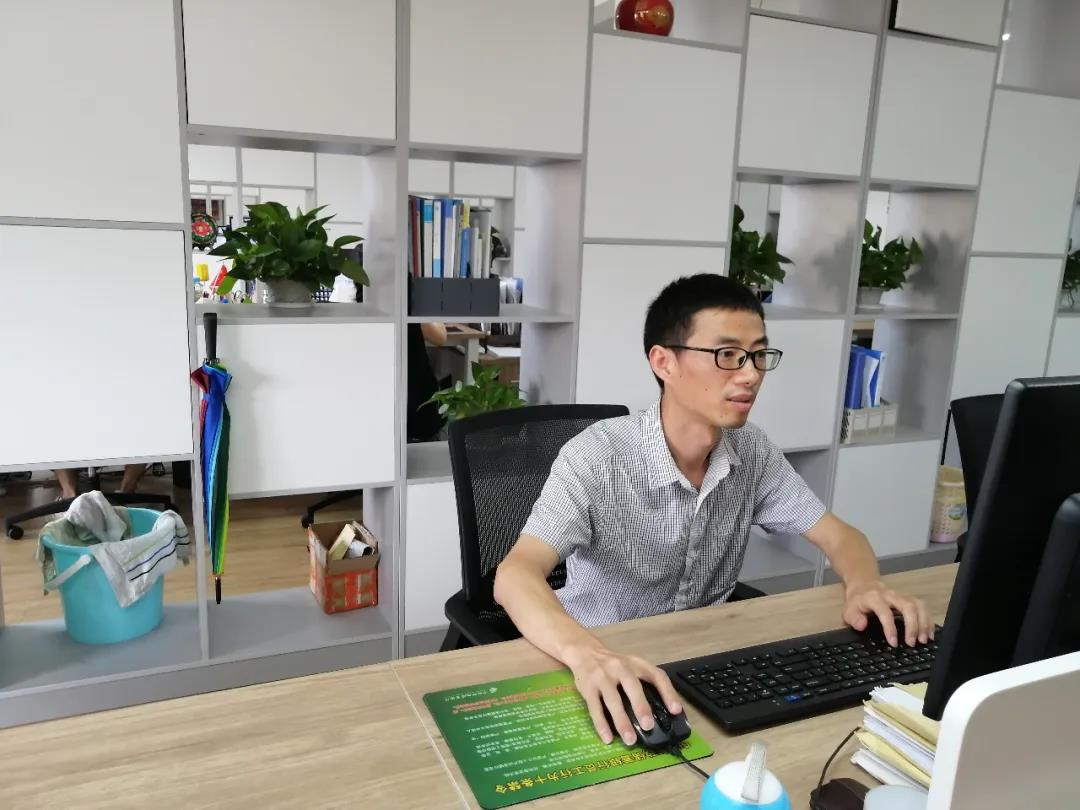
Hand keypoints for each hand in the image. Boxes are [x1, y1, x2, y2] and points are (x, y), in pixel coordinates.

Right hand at [562, 643, 682, 744]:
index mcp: (636, 663)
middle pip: (631, 686)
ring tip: (630, 740)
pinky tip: (607, 737)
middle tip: (648, 726)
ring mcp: (602, 677)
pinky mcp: (587, 688)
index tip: (676, 710)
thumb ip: (644, 682)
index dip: (668, 692)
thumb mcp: (631, 665)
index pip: (656, 675)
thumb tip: (663, 712)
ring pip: (612, 700)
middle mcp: (619, 667)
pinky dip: (601, 724)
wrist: (584, 651)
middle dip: (640, 706)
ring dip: (621, 721)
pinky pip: (594, 708)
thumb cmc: (613, 664)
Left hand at [842, 580, 933, 646]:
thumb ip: (854, 618)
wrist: (864, 586)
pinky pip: (923, 607)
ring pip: (918, 605)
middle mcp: (890, 595)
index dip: (890, 628)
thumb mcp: (848, 610)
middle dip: (913, 625)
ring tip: (924, 640)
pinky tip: (929, 633)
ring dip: (924, 623)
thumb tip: (862, 625)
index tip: (894, 643)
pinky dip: (928, 620)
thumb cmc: (857, 602)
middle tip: (912, 643)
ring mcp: (901, 596)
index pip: (885, 612)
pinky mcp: (909, 599)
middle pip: (907, 606)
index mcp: (874, 598)